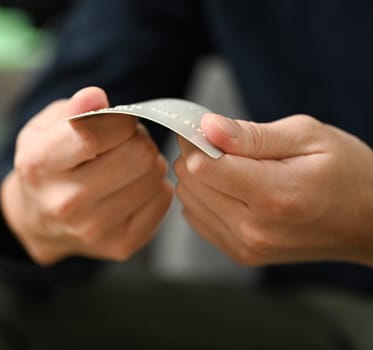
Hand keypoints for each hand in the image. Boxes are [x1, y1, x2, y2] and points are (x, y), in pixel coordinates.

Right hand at [0, 87, 172, 265]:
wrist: (39, 219)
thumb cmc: (49, 164)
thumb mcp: (46, 127)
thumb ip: (73, 108)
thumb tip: (95, 97)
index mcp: (39, 166)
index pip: (95, 135)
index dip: (120, 121)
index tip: (117, 123)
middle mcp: (64, 203)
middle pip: (138, 155)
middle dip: (138, 141)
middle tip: (124, 144)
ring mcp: (93, 230)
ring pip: (154, 176)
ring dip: (148, 163)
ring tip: (127, 165)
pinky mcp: (120, 245)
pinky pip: (163, 200)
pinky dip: (154, 187)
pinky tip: (133, 187)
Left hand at [175, 113, 372, 265]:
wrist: (369, 222)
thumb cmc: (346, 173)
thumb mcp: (308, 137)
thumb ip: (251, 135)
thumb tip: (207, 127)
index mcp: (274, 196)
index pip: (202, 166)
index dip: (197, 140)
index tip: (207, 129)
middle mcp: (254, 229)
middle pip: (190, 182)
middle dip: (197, 155)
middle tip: (224, 145)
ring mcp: (245, 246)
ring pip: (188, 200)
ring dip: (200, 178)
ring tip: (233, 168)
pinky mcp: (240, 253)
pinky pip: (197, 218)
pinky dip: (205, 198)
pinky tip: (231, 189)